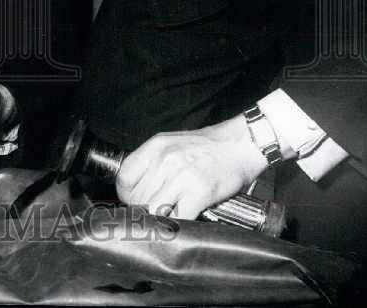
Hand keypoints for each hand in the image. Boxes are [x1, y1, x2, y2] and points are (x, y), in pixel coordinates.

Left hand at [115, 115, 268, 219]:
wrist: (242, 143)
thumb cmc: (208, 146)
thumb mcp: (172, 143)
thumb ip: (152, 162)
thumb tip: (136, 188)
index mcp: (155, 147)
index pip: (124, 178)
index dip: (126, 195)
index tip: (134, 201)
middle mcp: (165, 160)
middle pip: (137, 198)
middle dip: (143, 210)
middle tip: (155, 212)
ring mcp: (182, 176)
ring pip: (153, 210)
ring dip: (158, 219)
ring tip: (168, 217)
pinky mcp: (200, 192)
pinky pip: (177, 217)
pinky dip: (178, 224)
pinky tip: (184, 219)